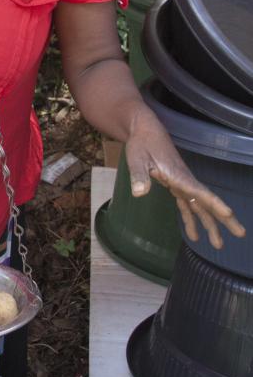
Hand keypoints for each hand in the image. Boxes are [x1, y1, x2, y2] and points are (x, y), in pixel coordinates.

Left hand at [125, 109, 245, 248]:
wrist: (144, 131)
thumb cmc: (142, 143)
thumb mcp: (136, 158)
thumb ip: (139, 176)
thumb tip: (140, 193)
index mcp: (179, 176)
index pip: (201, 192)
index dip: (215, 203)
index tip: (229, 213)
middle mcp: (185, 182)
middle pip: (208, 203)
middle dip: (224, 219)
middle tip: (240, 234)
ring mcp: (182, 184)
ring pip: (200, 207)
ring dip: (210, 225)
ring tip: (218, 245)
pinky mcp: (176, 186)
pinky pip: (187, 206)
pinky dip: (191, 220)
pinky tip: (194, 236)